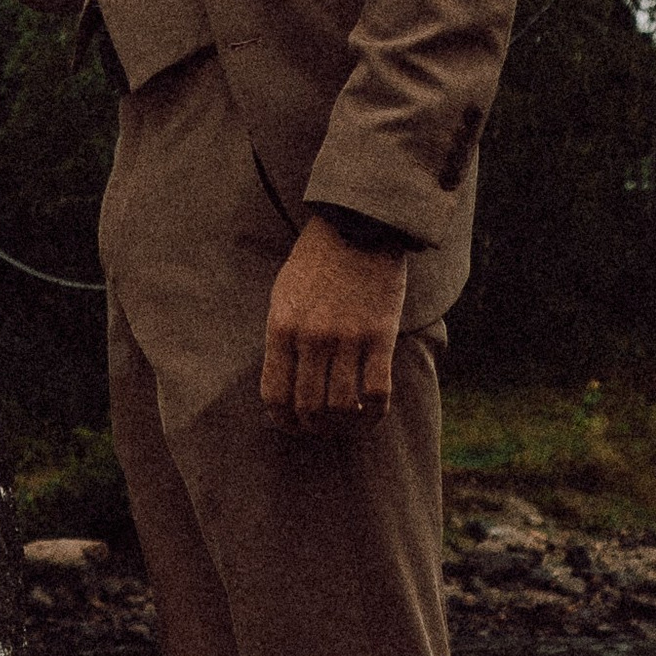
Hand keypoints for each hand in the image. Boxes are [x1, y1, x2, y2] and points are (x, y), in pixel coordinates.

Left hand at [260, 216, 409, 430]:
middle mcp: (311, 337)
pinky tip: (373, 412)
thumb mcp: (283, 295)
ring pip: (343, 407)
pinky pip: (378, 392)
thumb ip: (282, 337)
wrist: (357, 227)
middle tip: (322, 428)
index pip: (274, 394)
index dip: (283, 420)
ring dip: (345, 425)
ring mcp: (347, 338)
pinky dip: (375, 413)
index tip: (292, 425)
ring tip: (348, 422)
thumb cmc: (316, 261)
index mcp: (281, 327)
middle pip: (308, 408)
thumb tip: (283, 382)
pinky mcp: (380, 336)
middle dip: (314, 427)